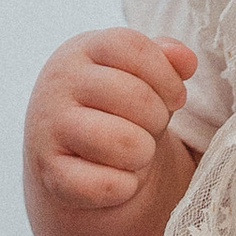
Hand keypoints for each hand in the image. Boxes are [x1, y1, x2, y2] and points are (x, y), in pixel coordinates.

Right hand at [25, 30, 197, 213]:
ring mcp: (49, 128)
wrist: (68, 159)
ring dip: (143, 153)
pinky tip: (118, 179)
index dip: (166, 76)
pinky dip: (125, 187)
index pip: (132, 47)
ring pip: (124, 142)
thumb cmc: (114, 109)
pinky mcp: (49, 173)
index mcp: (82, 50)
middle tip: (150, 128)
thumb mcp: (139, 76)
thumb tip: (186, 59)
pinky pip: (107, 185)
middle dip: (158, 118)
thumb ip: (166, 61)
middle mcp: (58, 83)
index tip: (174, 97)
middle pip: (135, 96)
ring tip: (136, 152)